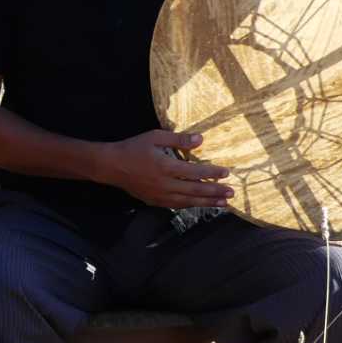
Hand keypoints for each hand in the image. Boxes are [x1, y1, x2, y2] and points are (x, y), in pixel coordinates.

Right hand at [93, 129, 232, 208]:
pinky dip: (191, 205)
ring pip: (188, 201)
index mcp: (165, 167)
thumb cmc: (133, 148)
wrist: (110, 166)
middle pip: (195, 190)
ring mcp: (159, 195)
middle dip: (215, 192)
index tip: (226, 173)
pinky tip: (200, 204)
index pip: (195, 171)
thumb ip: (178, 139)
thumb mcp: (154, 137)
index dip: (212, 173)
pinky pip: (176, 205)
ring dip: (207, 202)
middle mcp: (164, 184)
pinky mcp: (154, 201)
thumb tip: (200, 139)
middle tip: (231, 193)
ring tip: (223, 203)